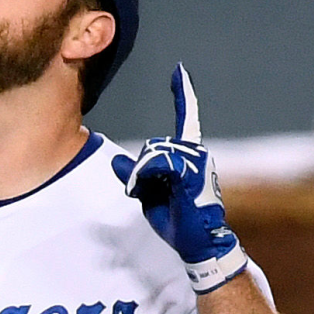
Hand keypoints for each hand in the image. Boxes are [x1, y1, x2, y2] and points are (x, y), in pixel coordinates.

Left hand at [111, 63, 246, 292]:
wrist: (197, 241)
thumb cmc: (176, 218)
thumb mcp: (148, 195)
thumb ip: (136, 176)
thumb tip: (116, 161)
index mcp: (189, 155)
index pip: (186, 119)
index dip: (182, 96)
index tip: (179, 72)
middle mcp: (197, 154)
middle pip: (154, 145)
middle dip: (142, 170)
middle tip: (146, 191)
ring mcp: (196, 163)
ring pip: (153, 154)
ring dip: (142, 176)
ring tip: (152, 195)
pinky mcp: (191, 174)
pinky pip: (158, 164)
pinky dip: (144, 176)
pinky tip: (143, 188)